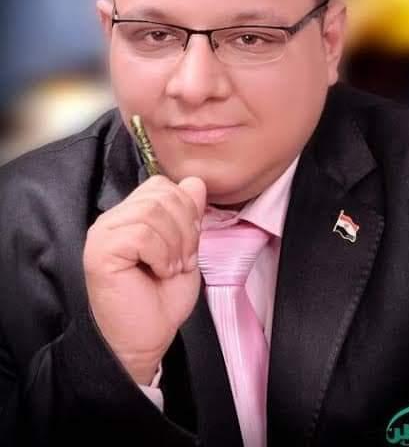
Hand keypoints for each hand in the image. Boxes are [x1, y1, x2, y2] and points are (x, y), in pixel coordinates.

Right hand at [83, 175, 205, 384]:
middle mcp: (113, 219)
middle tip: (182, 260)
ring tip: (171, 268)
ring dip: (175, 244)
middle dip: (185, 227)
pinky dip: (161, 254)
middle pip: (160, 193)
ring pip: (152, 212)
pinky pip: (142, 234)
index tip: (190, 245)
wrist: (144, 340)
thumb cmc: (161, 300)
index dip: (185, 209)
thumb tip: (195, 182)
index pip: (161, 185)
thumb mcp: (186, 249)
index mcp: (131, 215)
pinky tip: (159, 272)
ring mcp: (104, 233)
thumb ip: (189, 215)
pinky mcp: (100, 250)